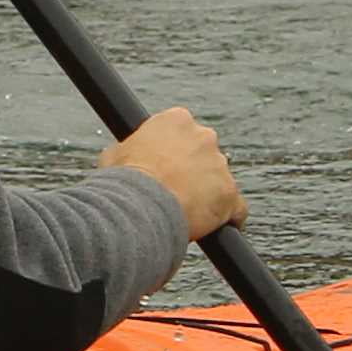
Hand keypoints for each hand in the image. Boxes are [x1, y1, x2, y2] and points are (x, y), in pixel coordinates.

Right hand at [105, 107, 243, 244]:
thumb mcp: (115, 155)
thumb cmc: (123, 181)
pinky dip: (227, 219)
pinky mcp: (231, 194)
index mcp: (177, 121)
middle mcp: (204, 137)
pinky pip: (236, 209)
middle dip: (193, 172)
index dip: (173, 153)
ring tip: (185, 214)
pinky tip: (214, 229)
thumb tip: (125, 156)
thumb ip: (130, 150)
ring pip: (218, 182)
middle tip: (175, 191)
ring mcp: (220, 165)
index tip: (165, 168)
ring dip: (207, 195)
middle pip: (204, 155)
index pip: (183, 133)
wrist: (139, 207)